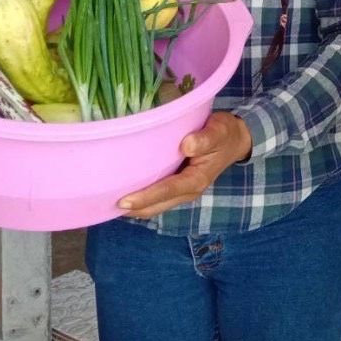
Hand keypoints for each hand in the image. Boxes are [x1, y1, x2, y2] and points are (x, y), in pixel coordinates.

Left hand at [117, 112, 251, 217]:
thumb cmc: (224, 133)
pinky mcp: (178, 186)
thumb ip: (205, 139)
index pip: (166, 191)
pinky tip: (126, 193)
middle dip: (133, 209)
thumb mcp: (219, 131)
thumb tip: (186, 145)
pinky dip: (142, 200)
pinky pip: (157, 198)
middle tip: (105, 205)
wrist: (235, 140)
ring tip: (109, 204)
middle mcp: (187, 190)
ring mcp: (182, 190)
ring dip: (135, 208)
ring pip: (155, 206)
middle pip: (156, 206)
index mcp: (196, 180)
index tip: (123, 201)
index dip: (145, 197)